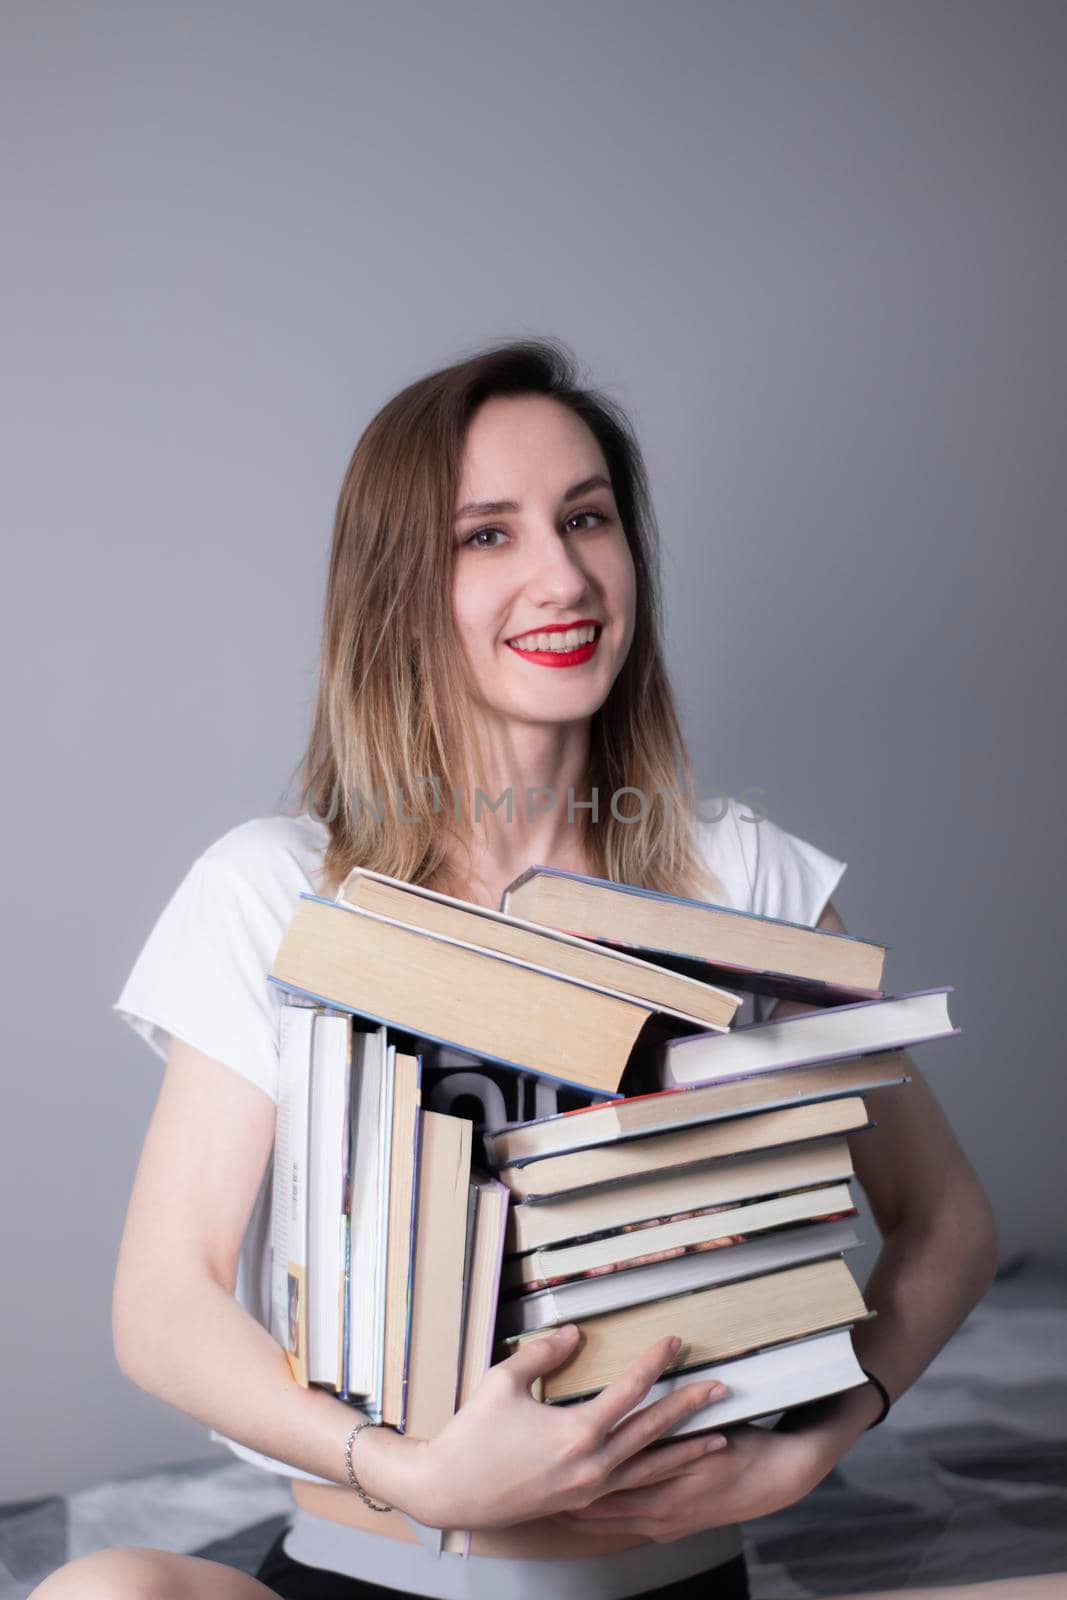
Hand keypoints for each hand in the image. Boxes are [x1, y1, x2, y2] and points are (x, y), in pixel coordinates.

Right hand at [378, 1326, 732, 1530]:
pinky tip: (672, 1473)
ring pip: (649, 1470)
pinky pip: (630, 1490)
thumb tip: (576, 1333)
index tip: (674, 1342)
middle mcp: (590, 1467)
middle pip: (651, 1433)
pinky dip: (658, 1479)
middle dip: (688, 1408)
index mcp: (575, 1434)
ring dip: (686, 1452)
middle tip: (719, 1388)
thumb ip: (544, 1352)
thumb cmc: (472, 1434)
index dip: (654, 1363)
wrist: (448, 1491)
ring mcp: (588, 1490)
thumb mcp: (504, 1381)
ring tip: (720, 1440)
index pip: (628, 1392)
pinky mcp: (579, 1502)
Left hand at [554, 1419, 822, 1542]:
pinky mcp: (670, 1527)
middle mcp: (657, 1514)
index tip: (542, 1463)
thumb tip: (623, 1415)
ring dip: (578, 1511)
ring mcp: (663, 1524)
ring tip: (546, 1500)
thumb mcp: (698, 1430)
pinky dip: (602, 1517)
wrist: (777, 1478)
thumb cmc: (740, 1448)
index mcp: (661, 1490)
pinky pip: (625, 1525)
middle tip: (532, 1489)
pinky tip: (585, 1508)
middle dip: (563, 1502)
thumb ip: (663, 1427)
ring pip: (607, 1521)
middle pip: (596, 1512)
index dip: (571, 1478)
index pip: (603, 1489)